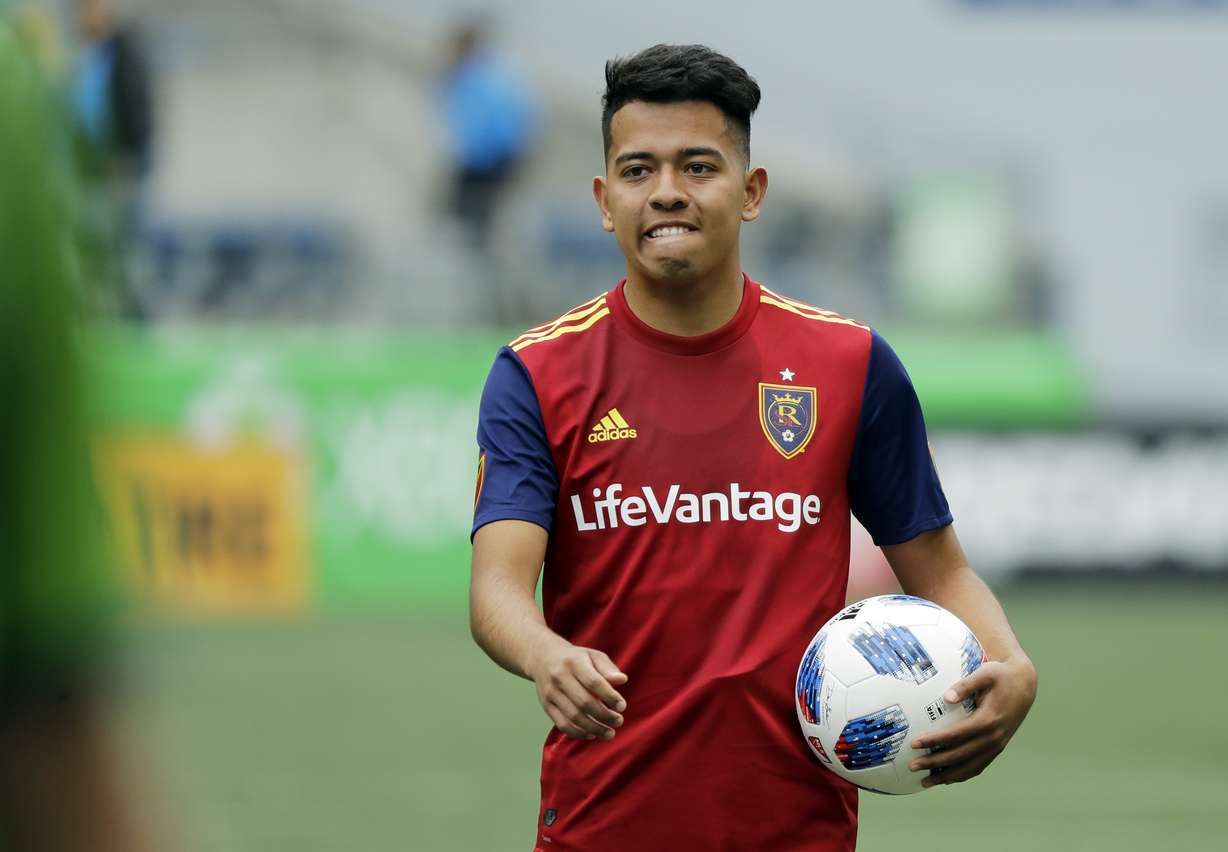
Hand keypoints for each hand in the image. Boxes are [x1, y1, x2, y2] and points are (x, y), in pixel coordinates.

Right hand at [527, 639, 627, 740]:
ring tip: (609, 733)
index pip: (594, 682)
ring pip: (574, 717)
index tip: (622, 706)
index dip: (610, 696)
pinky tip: (592, 734)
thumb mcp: (593, 656)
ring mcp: (551, 693)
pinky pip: (563, 724)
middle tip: (618, 721)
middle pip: (584, 702)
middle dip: (604, 716)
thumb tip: (622, 680)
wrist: (544, 659)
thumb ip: (608, 668)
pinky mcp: (547, 706)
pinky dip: (579, 733)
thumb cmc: (576, 659)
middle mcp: (560, 677)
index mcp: (574, 662)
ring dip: (594, 728)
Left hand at [909, 655, 1037, 786]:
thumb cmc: (1000, 676)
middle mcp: (993, 738)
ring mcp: (997, 746)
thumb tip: (946, 697)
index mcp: (988, 720)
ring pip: (969, 767)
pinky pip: (978, 766)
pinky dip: (962, 775)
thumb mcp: (985, 673)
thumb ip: (966, 685)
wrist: (1024, 685)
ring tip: (925, 782)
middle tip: (912, 765)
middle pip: (959, 755)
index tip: (915, 744)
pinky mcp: (997, 748)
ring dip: (946, 776)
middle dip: (935, 763)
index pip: (956, 735)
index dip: (935, 741)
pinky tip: (945, 778)